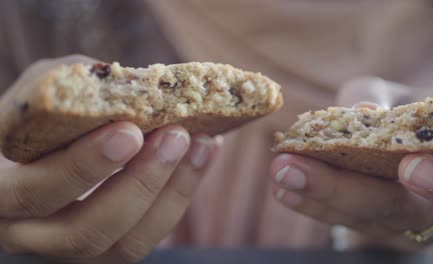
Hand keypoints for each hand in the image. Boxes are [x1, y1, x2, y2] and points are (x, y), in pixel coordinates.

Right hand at [0, 56, 222, 262]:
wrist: (45, 149)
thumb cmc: (39, 119)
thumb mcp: (39, 97)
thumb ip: (69, 89)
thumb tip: (131, 85)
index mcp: (2, 192)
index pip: (36, 190)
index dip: (84, 166)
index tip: (130, 129)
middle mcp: (30, 233)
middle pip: (84, 231)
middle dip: (139, 183)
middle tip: (175, 136)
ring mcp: (71, 249)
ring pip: (124, 245)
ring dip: (170, 193)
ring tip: (200, 143)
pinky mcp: (106, 250)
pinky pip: (147, 236)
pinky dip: (181, 195)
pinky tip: (203, 152)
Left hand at [270, 77, 432, 250]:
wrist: (423, 145)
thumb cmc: (422, 118)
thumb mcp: (415, 100)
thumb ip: (389, 101)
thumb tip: (362, 111)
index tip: (411, 166)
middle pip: (401, 211)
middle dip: (344, 190)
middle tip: (294, 169)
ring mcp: (410, 229)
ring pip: (367, 220)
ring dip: (318, 197)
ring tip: (280, 174)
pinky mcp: (382, 231)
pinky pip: (348, 222)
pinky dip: (315, 205)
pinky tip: (283, 190)